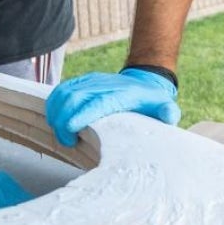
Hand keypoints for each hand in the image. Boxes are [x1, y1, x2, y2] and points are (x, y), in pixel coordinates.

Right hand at [46, 67, 179, 146]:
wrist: (144, 82)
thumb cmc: (151, 102)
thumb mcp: (165, 108)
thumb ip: (167, 112)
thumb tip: (169, 115)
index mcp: (122, 94)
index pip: (98, 102)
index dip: (82, 114)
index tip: (71, 128)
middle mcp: (103, 85)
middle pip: (74, 98)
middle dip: (64, 120)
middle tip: (68, 142)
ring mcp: (91, 82)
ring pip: (64, 92)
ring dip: (56, 113)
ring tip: (62, 135)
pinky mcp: (82, 82)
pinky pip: (61, 90)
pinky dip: (54, 105)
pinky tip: (56, 120)